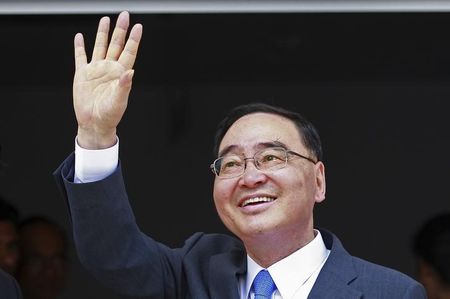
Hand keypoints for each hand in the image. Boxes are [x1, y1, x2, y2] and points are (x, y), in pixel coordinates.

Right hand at [73, 11, 142, 148]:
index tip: (138, 26)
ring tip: (106, 19)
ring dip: (103, 33)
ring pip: (100, 46)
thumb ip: (124, 86)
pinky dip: (80, 47)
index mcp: (120, 74)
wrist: (94, 123)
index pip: (129, 52)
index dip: (133, 39)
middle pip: (116, 45)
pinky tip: (80, 37)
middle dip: (120, 30)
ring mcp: (96, 70)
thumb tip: (131, 71)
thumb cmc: (110, 115)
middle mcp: (109, 69)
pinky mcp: (82, 75)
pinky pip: (81, 57)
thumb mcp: (119, 101)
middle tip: (125, 15)